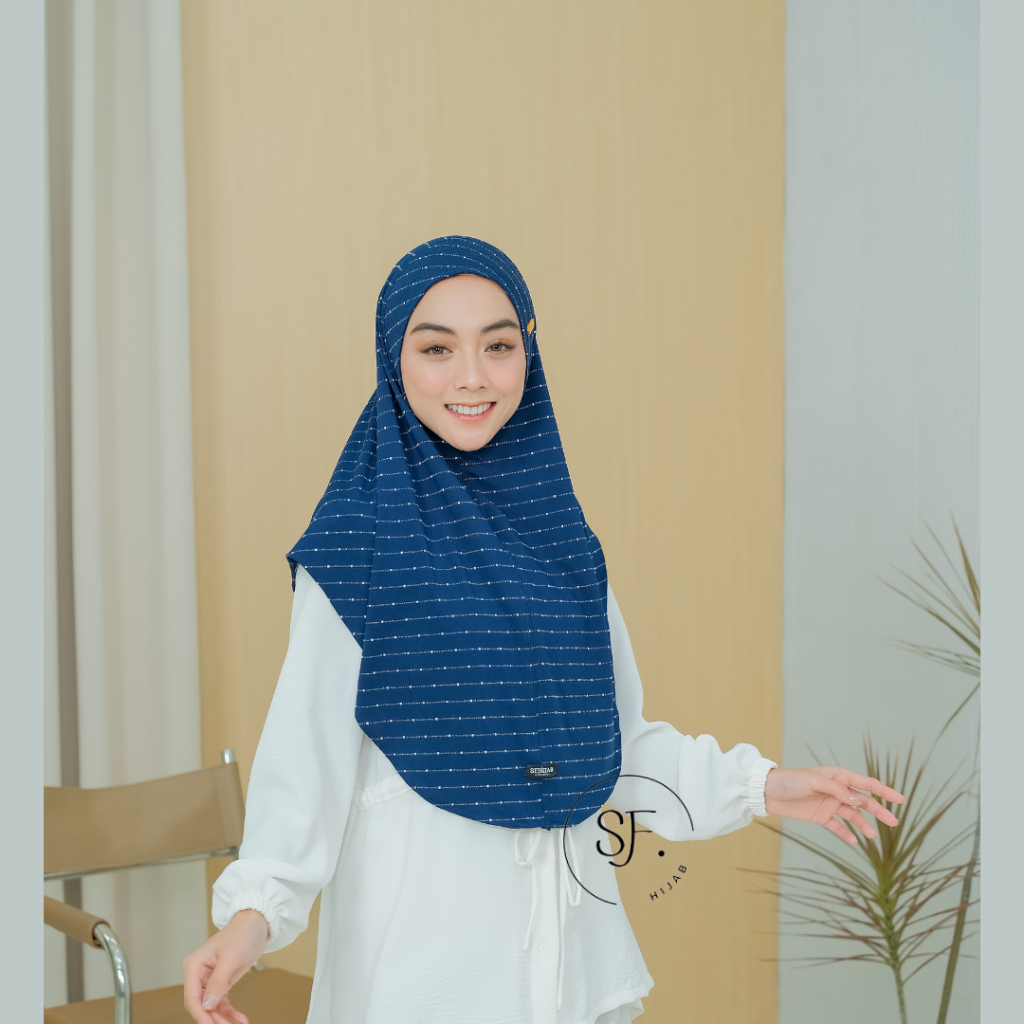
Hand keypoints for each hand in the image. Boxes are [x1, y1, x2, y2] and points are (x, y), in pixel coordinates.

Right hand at [183, 909, 269, 1023]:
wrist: (257, 924)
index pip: (192, 996)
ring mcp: (209, 980)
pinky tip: (240, 1019)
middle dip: (211, 1018)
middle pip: (200, 1004)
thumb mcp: (230, 958)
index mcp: (194, 966)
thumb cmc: (242, 934)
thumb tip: (206, 1005)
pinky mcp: (221, 983)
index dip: (200, 1013)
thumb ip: (218, 982)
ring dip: (221, 1018)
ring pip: (211, 1007)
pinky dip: (229, 1012)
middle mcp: (198, 974)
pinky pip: (222, 1002)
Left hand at [763, 765, 904, 843]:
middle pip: (863, 801)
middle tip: (894, 823)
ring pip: (853, 815)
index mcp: (838, 776)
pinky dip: (846, 833)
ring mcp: (830, 804)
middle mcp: (837, 790)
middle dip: (879, 811)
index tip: (901, 799)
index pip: (866, 783)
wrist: (768, 792)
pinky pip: (838, 826)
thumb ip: (836, 790)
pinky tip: (854, 841)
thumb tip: (859, 799)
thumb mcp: (813, 781)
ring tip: (873, 837)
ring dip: (863, 825)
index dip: (884, 791)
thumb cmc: (790, 781)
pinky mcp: (820, 816)